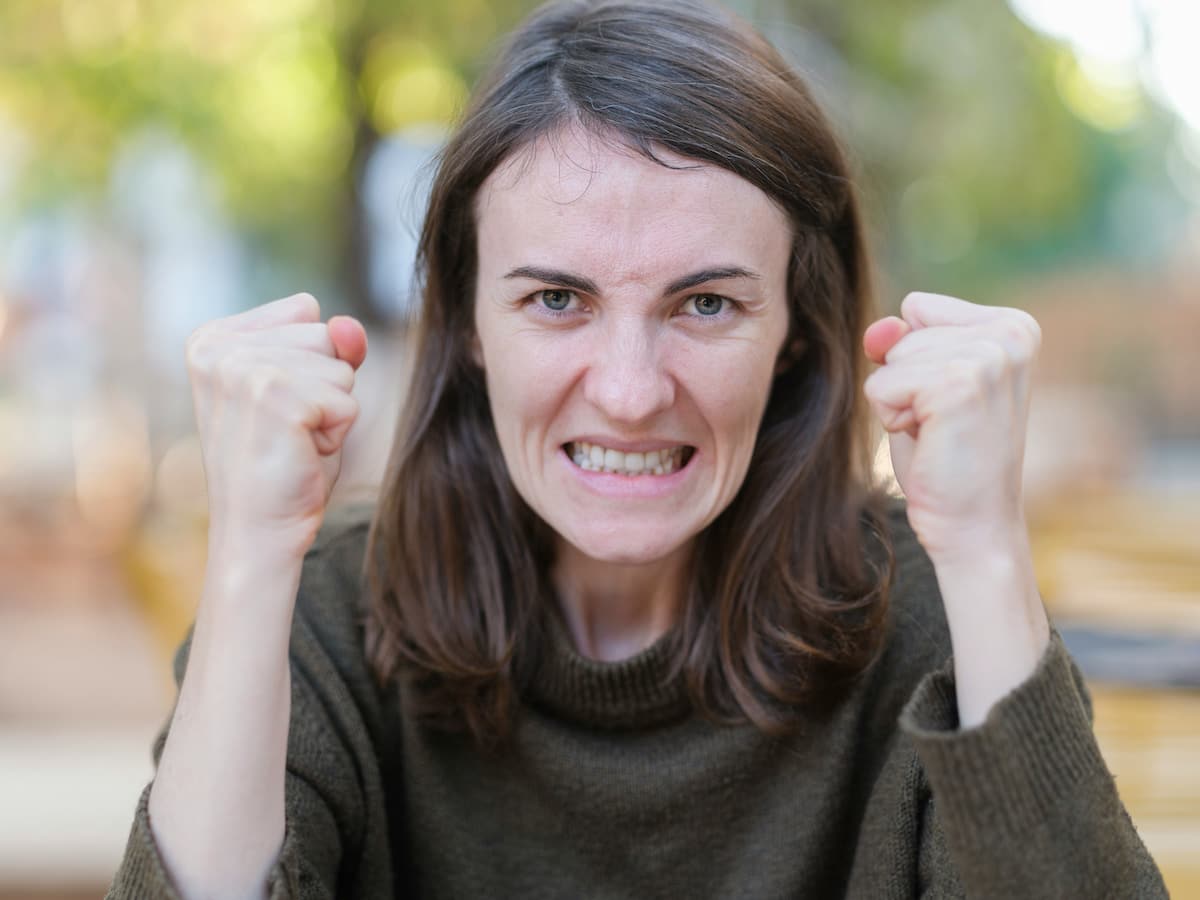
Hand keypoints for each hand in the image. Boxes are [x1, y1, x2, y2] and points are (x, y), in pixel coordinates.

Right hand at [185, 293, 367, 556]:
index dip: (312, 365)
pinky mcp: (274, 398)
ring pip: (341, 367)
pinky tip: (301, 454)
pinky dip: (337, 434)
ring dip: (331, 411)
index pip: (306, 312)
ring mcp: (242, 371)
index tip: (277, 407)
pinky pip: (348, 401)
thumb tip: (349, 326)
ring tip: (292, 442)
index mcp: (212, 338)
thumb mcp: (308, 389)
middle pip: (325, 335)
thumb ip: (333, 346)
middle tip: (287, 431)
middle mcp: (218, 349)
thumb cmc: (282, 463)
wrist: (258, 532)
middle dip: (324, 386)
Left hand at [863, 292, 1048, 726]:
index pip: (919, 307)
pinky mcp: (958, 385)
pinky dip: (891, 418)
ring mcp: (987, 358)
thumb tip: (880, 328)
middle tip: (943, 425)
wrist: (973, 526)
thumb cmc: (948, 457)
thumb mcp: (922, 383)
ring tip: (939, 434)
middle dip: (905, 381)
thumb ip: (900, 342)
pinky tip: (931, 442)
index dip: (915, 359)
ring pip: (890, 358)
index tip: (949, 402)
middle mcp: (1010, 334)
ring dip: (899, 402)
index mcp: (1013, 325)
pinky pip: (881, 384)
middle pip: (902, 330)